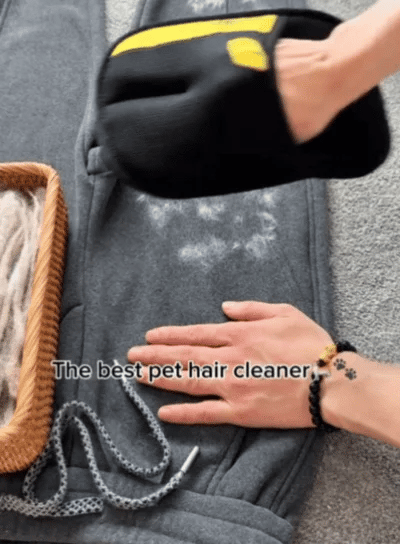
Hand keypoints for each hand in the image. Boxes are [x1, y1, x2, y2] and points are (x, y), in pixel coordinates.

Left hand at [127, 301, 331, 428]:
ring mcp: (232, 387)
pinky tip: (163, 412)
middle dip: (154, 355)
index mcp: (239, 334)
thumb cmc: (311, 345)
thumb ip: (250, 308)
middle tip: (130, 356)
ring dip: (161, 378)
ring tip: (138, 376)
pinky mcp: (241, 412)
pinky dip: (183, 413)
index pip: (195, 333)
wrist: (331, 382)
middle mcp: (229, 360)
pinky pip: (205, 413)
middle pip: (184, 357)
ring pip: (187, 382)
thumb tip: (225, 306)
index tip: (150, 336)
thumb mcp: (283, 312)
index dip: (170, 335)